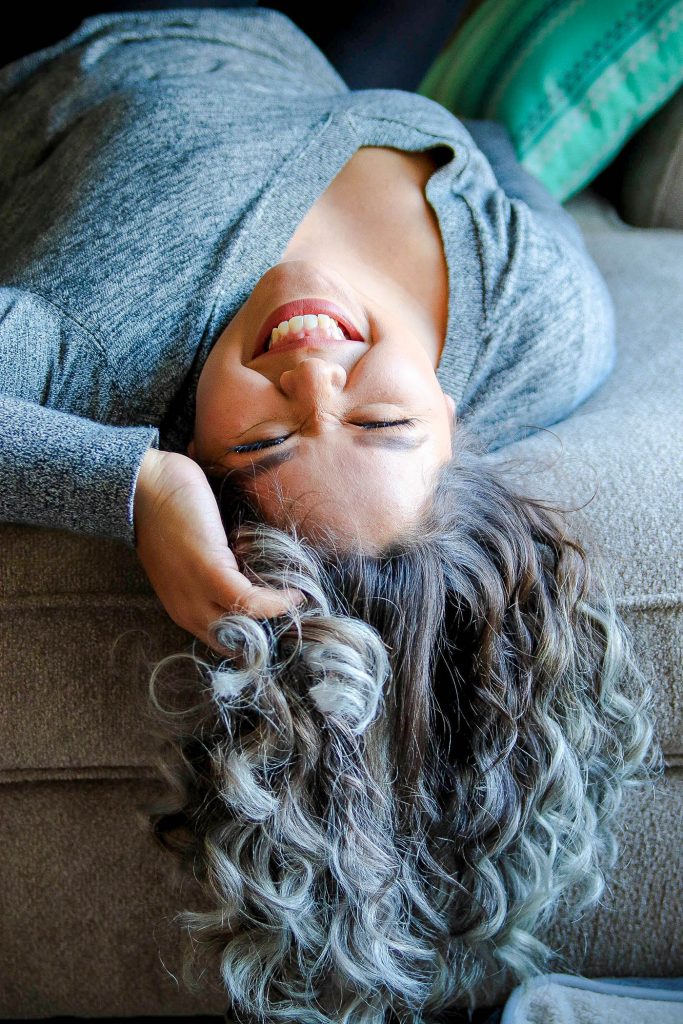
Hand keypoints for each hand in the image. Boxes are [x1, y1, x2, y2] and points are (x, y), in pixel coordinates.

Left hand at [133, 447, 302, 651]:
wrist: (145, 486)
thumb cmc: (170, 513)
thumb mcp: (194, 557)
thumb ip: (218, 575)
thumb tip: (255, 576)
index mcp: (184, 608)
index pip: (223, 639)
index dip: (253, 635)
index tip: (282, 623)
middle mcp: (187, 610)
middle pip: (235, 642)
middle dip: (267, 636)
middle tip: (298, 621)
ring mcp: (197, 594)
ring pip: (244, 626)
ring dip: (276, 619)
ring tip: (297, 603)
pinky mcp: (210, 573)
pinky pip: (251, 601)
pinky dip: (276, 601)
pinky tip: (293, 593)